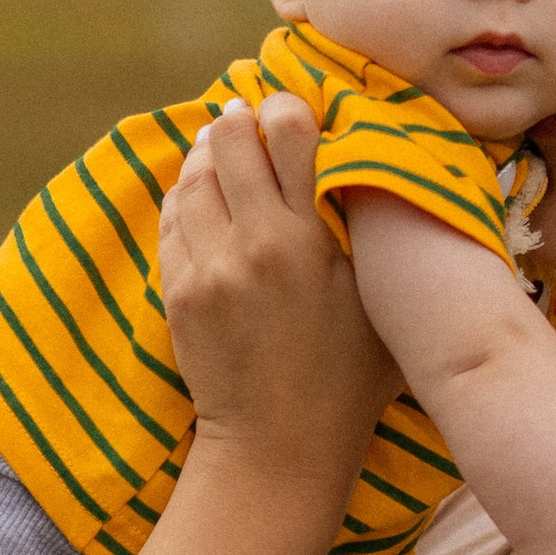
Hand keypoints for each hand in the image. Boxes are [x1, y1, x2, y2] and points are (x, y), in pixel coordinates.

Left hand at [159, 99, 395, 493]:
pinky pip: (173, 218)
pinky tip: (204, 190)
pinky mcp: (177, 291)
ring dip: (208, 151)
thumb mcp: (381, 302)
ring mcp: (206, 268)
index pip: (289, 134)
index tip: (293, 112)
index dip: (288, 108)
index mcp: (308, 241)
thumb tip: (382, 171)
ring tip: (224, 144)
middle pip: (229, 140)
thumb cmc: (350, 378)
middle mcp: (252, 245)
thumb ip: (374, 233)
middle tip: (251, 118)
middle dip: (240, 120)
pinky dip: (188, 194)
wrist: (279, 446)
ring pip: (193, 175)